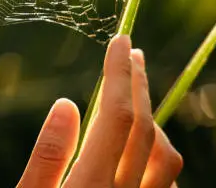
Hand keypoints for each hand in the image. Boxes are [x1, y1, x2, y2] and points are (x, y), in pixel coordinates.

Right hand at [17, 35, 182, 187]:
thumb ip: (48, 157)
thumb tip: (65, 103)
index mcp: (91, 185)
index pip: (115, 116)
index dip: (119, 74)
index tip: (119, 42)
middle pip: (144, 128)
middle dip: (138, 84)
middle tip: (132, 53)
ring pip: (165, 157)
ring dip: (151, 120)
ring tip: (134, 99)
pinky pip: (168, 184)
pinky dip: (158, 156)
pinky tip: (141, 148)